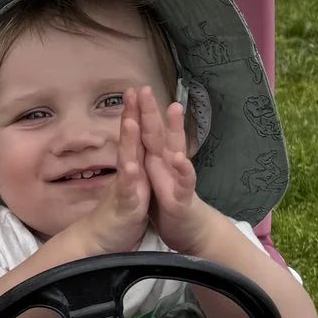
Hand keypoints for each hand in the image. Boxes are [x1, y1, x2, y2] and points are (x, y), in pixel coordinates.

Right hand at [69, 92, 152, 254]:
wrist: (100, 243)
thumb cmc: (116, 215)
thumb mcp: (128, 187)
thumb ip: (129, 167)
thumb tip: (130, 149)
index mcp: (131, 169)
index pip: (134, 137)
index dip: (136, 113)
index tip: (137, 89)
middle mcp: (126, 174)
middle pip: (128, 141)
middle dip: (131, 115)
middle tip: (132, 91)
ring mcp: (124, 189)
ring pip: (126, 161)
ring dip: (128, 141)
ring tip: (130, 121)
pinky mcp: (126, 207)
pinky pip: (128, 192)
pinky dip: (130, 179)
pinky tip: (132, 167)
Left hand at [131, 84, 220, 252]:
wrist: (186, 228)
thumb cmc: (167, 199)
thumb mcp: (153, 174)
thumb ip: (148, 154)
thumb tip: (139, 134)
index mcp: (157, 158)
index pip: (148, 130)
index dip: (141, 111)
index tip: (132, 88)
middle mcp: (169, 162)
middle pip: (160, 132)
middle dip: (153, 110)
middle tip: (146, 88)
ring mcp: (178, 176)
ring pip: (176, 149)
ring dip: (174, 130)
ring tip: (172, 109)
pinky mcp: (183, 195)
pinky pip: (184, 181)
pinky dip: (182, 169)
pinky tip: (180, 157)